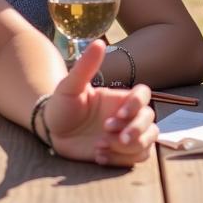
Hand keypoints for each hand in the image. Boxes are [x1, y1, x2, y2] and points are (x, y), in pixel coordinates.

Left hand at [44, 41, 156, 166]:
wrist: (52, 130)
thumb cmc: (62, 104)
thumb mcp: (70, 85)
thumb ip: (86, 66)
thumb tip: (99, 42)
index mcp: (119, 98)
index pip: (144, 96)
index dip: (136, 105)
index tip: (118, 115)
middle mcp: (127, 116)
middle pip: (150, 121)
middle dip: (135, 131)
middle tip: (109, 136)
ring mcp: (125, 136)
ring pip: (148, 142)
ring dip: (129, 148)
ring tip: (100, 147)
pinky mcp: (121, 154)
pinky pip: (135, 159)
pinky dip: (120, 160)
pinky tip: (99, 156)